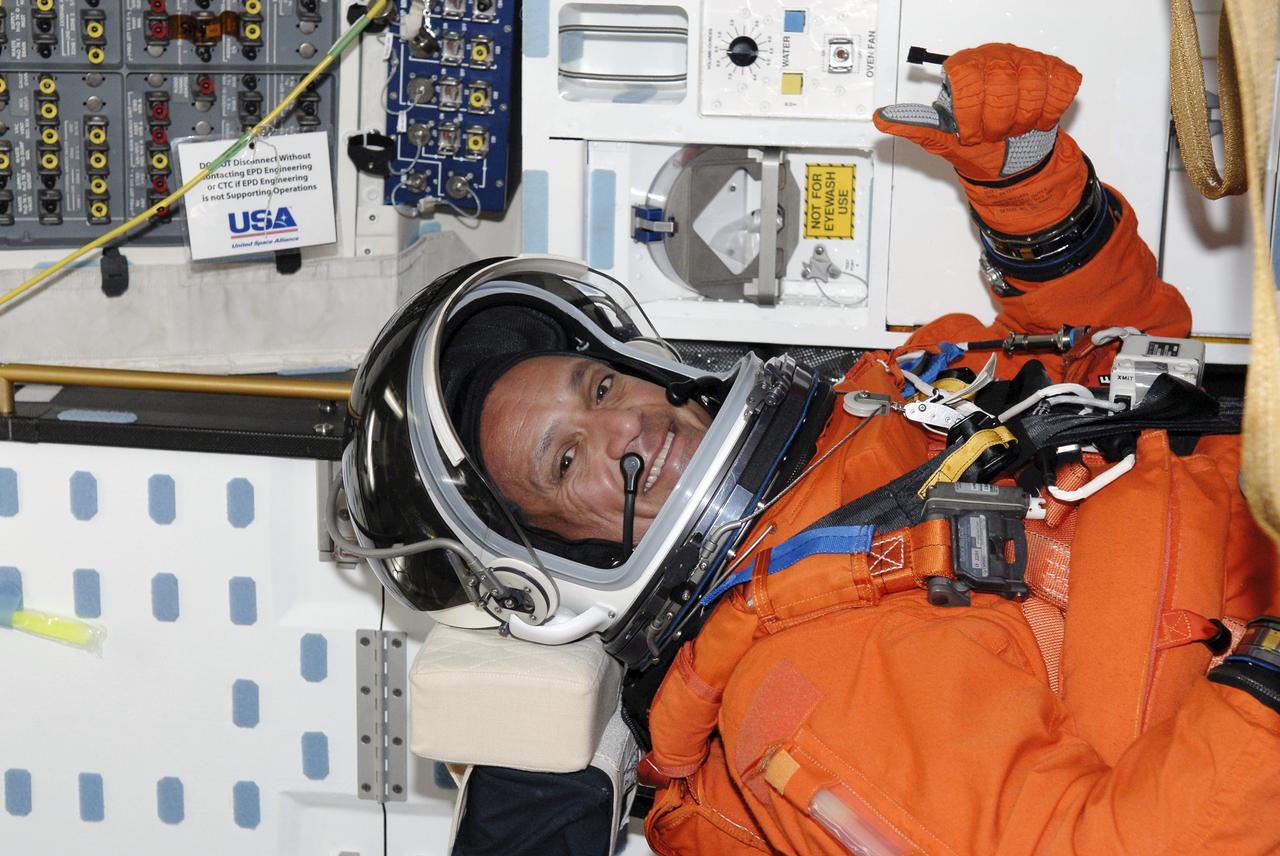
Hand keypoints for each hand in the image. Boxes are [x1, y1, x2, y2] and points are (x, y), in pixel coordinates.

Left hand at [874, 43, 1081, 182]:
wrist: (1011, 160)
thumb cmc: (976, 146)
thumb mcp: (942, 140)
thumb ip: (914, 127)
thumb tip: (881, 119)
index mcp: (964, 67)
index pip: (968, 79)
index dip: (973, 114)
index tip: (972, 133)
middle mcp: (994, 57)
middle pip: (1002, 82)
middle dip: (999, 120)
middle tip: (994, 133)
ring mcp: (1026, 61)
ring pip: (1033, 84)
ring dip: (1024, 118)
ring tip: (1014, 128)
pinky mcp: (1055, 71)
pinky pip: (1060, 86)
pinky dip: (1050, 111)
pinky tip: (1037, 119)